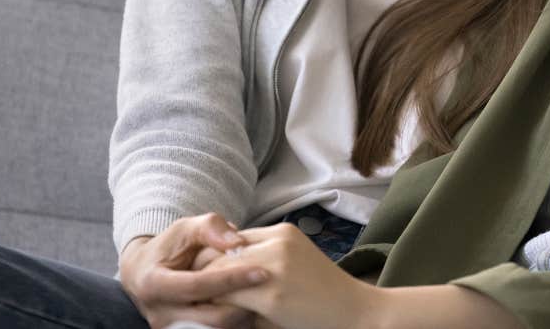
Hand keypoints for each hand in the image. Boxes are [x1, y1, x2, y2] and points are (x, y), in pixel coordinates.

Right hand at [118, 212, 266, 328]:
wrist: (144, 273)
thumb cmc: (168, 248)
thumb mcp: (185, 229)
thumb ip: (210, 228)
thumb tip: (237, 241)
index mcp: (154, 284)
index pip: (198, 286)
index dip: (231, 279)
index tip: (262, 271)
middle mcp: (160, 313)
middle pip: (211, 317)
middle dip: (244, 303)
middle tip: (270, 288)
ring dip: (243, 316)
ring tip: (263, 297)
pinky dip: (236, 322)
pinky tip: (251, 306)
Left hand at [206, 223, 379, 328]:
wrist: (356, 311)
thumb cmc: (323, 295)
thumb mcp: (294, 264)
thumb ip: (263, 261)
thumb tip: (222, 275)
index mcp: (283, 232)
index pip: (230, 238)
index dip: (213, 259)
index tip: (204, 280)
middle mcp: (278, 241)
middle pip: (219, 252)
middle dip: (202, 274)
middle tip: (193, 295)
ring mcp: (275, 265)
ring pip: (218, 273)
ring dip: (207, 292)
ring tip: (200, 307)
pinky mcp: (272, 293)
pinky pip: (228, 297)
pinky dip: (217, 308)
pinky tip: (217, 318)